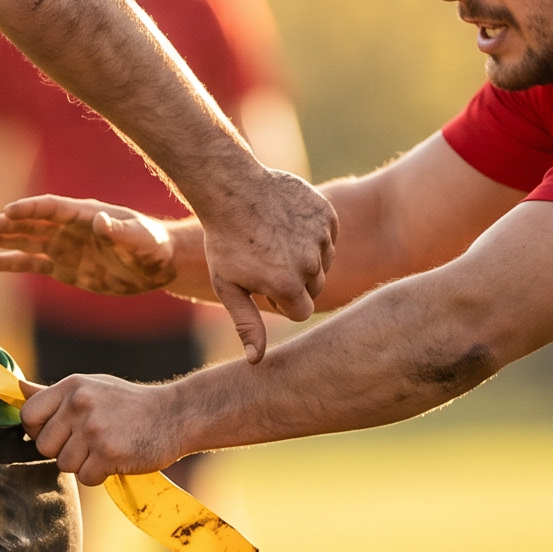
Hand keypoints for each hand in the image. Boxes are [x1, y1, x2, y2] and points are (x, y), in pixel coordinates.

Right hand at [0, 195, 177, 295]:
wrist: (157, 266)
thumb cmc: (152, 246)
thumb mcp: (140, 239)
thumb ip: (121, 230)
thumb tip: (101, 222)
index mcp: (84, 215)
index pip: (51, 208)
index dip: (30, 210)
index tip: (8, 212)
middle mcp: (68, 228)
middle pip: (29, 223)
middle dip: (2, 226)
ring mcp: (63, 247)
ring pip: (24, 241)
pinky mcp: (63, 268)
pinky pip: (31, 263)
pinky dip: (10, 262)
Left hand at [21, 373, 191, 486]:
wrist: (175, 415)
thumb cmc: (129, 404)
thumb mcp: (92, 388)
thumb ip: (55, 394)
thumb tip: (18, 388)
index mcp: (72, 387)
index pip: (28, 414)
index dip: (37, 430)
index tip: (58, 433)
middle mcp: (79, 404)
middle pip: (43, 446)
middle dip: (62, 451)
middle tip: (89, 443)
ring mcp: (94, 429)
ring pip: (64, 465)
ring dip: (84, 464)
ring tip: (106, 448)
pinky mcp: (109, 453)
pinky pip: (86, 478)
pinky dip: (100, 476)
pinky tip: (117, 460)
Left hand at [199, 169, 333, 361]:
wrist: (231, 190)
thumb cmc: (224, 242)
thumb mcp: (229, 287)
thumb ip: (247, 324)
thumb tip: (256, 361)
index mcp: (288, 286)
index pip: (301, 311)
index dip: (280, 301)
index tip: (263, 285)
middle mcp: (311, 263)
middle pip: (314, 287)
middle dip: (295, 281)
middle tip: (267, 261)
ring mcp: (321, 237)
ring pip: (324, 261)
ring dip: (305, 257)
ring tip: (275, 242)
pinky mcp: (327, 214)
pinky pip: (328, 235)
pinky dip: (312, 233)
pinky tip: (287, 224)